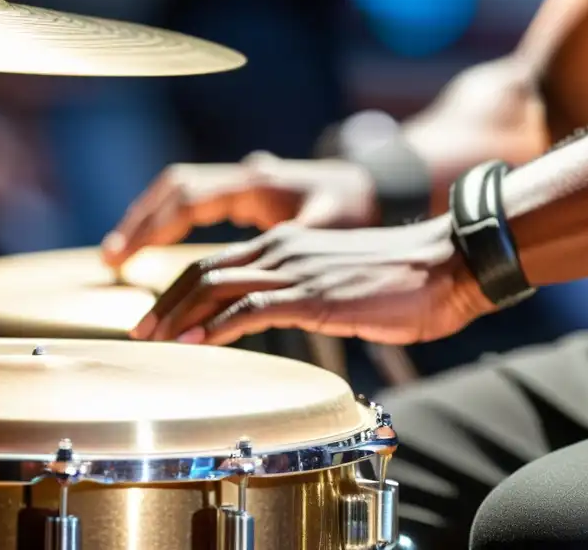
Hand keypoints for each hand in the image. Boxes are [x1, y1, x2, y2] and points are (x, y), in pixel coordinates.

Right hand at [101, 153, 377, 267]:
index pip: (189, 199)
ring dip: (150, 218)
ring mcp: (244, 182)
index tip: (126, 255)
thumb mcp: (326, 228)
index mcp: (257, 183)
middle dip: (140, 222)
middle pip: (175, 189)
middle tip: (112, 259)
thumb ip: (288, 244)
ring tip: (121, 254)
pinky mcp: (249, 194)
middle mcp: (244, 176)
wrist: (377, 187)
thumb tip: (253, 269)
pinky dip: (171, 218)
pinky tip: (155, 244)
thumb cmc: (356, 208)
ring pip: (182, 191)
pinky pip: (197, 199)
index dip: (155, 227)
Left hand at [129, 217, 495, 345]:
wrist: (447, 264)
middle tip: (140, 333)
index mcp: (290, 242)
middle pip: (204, 271)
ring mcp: (297, 270)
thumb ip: (312, 291)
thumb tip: (298, 314)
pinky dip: (214, 327)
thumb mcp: (345, 281)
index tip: (160, 318)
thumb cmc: (407, 279)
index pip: (219, 263)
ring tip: (153, 341)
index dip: (181, 290)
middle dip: (165, 303)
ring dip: (178, 316)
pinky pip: (250, 309)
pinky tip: (195, 345)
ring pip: (216, 285)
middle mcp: (284, 248)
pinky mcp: (313, 295)